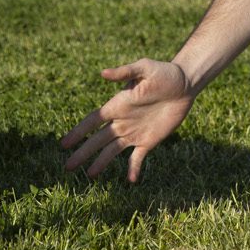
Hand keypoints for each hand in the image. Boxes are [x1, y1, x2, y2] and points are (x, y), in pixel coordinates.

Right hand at [61, 59, 193, 181]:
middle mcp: (122, 121)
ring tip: (89, 176)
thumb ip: (125, 72)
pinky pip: (138, 157)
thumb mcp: (145, 68)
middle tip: (68, 167)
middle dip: (83, 153)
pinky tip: (130, 180)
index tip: (64, 144)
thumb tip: (103, 74)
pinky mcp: (149, 140)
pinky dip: (133, 168)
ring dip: (101, 163)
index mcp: (117, 105)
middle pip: (98, 140)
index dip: (78, 132)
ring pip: (112, 151)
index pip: (92, 121)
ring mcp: (135, 132)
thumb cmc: (165, 73)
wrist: (185, 84)